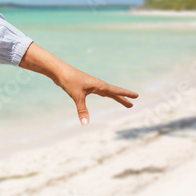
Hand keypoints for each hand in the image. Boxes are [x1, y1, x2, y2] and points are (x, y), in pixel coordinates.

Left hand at [18, 41, 137, 124]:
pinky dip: (105, 94)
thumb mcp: (77, 96)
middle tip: (132, 104)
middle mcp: (97, 84)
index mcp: (98, 85)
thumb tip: (85, 124)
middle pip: (113, 93)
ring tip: (123, 101)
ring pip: (106, 92)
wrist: (59, 71)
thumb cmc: (69, 80)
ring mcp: (91, 85)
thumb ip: (82, 110)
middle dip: (122, 99)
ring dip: (115, 97)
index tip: (136, 96)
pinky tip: (104, 95)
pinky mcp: (85, 86)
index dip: (126, 94)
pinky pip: (99, 91)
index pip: (115, 91)